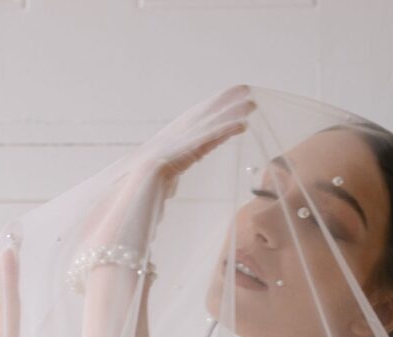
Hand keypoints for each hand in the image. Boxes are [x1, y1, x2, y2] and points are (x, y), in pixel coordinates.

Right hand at [82, 84, 256, 251]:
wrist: (107, 254)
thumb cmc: (119, 251)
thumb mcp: (141, 229)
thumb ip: (152, 218)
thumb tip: (153, 226)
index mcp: (152, 175)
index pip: (187, 146)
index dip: (208, 130)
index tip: (229, 119)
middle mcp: (154, 161)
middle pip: (193, 128)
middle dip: (217, 107)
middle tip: (243, 91)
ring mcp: (155, 160)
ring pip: (197, 131)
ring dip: (225, 112)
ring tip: (250, 98)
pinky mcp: (162, 165)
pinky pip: (197, 145)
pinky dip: (220, 132)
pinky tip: (242, 123)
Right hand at [140, 83, 256, 191]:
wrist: (140, 181)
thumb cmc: (143, 186)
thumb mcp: (158, 181)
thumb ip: (167, 182)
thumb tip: (168, 190)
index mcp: (171, 138)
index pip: (196, 120)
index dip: (211, 109)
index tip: (224, 102)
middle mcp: (180, 132)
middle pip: (207, 111)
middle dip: (225, 99)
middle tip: (244, 89)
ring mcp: (187, 137)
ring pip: (215, 120)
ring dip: (233, 110)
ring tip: (252, 103)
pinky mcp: (194, 146)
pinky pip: (215, 135)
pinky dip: (228, 129)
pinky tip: (243, 125)